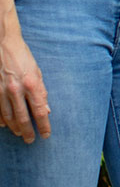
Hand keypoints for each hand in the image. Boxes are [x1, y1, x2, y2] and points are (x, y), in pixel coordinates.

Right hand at [0, 16, 50, 143]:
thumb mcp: (37, 73)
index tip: (46, 134)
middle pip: (23, 117)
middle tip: (31, 140)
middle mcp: (16, 90)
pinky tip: (5, 125)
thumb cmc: (24, 58)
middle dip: (28, 131)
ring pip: (8, 117)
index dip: (43, 125)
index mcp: (31, 84)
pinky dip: (1, 120)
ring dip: (15, 128)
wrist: (5, 46)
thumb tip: (46, 111)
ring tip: (20, 134)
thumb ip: (41, 92)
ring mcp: (2, 92)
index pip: (39, 110)